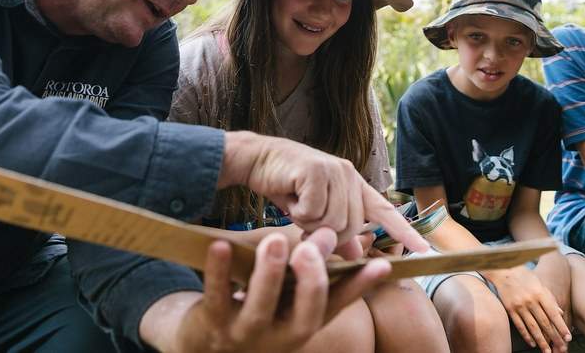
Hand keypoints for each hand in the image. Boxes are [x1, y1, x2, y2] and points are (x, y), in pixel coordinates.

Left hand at [140, 228, 390, 351]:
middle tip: (311, 247)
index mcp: (302, 325)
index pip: (336, 304)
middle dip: (311, 280)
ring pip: (260, 307)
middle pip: (305, 312)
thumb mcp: (289, 303)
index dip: (359, 286)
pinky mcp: (212, 323)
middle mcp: (280, 334)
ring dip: (269, 273)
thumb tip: (354, 241)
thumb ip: (316, 275)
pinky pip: (216, 296)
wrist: (204, 346)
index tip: (380, 264)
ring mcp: (246, 333)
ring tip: (275, 241)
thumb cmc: (257, 315)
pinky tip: (220, 245)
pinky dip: (219, 271)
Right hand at [221, 132, 428, 253]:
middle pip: (350, 228)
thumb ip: (336, 231)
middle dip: (324, 232)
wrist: (258, 160)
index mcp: (354, 184)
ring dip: (309, 222)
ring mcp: (335, 170)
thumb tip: (357, 253)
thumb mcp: (314, 212)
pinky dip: (299, 212)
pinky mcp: (317, 171)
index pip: (384, 211)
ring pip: (333, 222)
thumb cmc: (287, 186)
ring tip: (297, 203)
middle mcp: (349, 175)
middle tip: (305, 216)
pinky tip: (290, 195)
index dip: (404, 231)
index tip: (425, 249)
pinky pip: (314, 211)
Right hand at [485, 266, 570, 352]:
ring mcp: (519, 306)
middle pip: (544, 323)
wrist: (504, 270)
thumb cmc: (525, 276)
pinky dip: (526, 336)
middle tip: (561, 348)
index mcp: (540, 294)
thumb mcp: (540, 284)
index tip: (568, 337)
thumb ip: (550, 299)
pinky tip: (532, 343)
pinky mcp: (510, 309)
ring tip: (547, 351)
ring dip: (541, 341)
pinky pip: (520, 326)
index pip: (553, 314)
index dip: (561, 327)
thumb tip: (561, 313)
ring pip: (532, 327)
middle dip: (554, 337)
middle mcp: (530, 301)